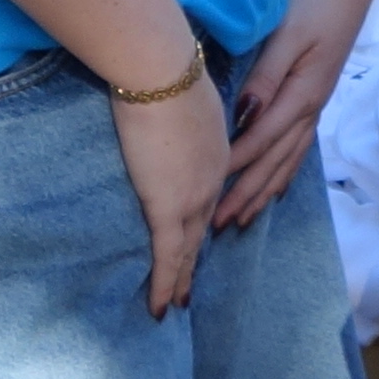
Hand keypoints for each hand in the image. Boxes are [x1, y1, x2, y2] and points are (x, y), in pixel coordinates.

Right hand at [104, 67, 226, 315]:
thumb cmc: (165, 71)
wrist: (161, 73)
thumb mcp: (183, 94)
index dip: (203, 215)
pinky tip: (160, 307)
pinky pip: (168, 256)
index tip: (200, 232)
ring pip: (188, 249)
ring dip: (182, 278)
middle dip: (196, 257)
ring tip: (178, 302)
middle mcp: (213, 178)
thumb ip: (179, 113)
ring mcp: (194, 196)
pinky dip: (165, 284)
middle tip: (191, 285)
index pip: (209, 191)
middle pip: (203, 226)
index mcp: (218, 150)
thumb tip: (163, 110)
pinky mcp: (168, 207)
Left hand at [217, 0, 363, 227]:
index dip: (235, 169)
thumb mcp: (288, 33)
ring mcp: (315, 104)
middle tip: (218, 226)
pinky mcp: (315, 96)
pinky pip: (298, 147)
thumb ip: (266, 75)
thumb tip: (244, 115)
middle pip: (275, 161)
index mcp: (302, 93)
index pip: (262, 141)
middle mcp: (311, 107)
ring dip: (264, 191)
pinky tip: (276, 187)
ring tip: (243, 218)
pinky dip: (284, 172)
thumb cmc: (314, 1)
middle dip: (246, 194)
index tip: (207, 194)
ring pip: (287, 159)